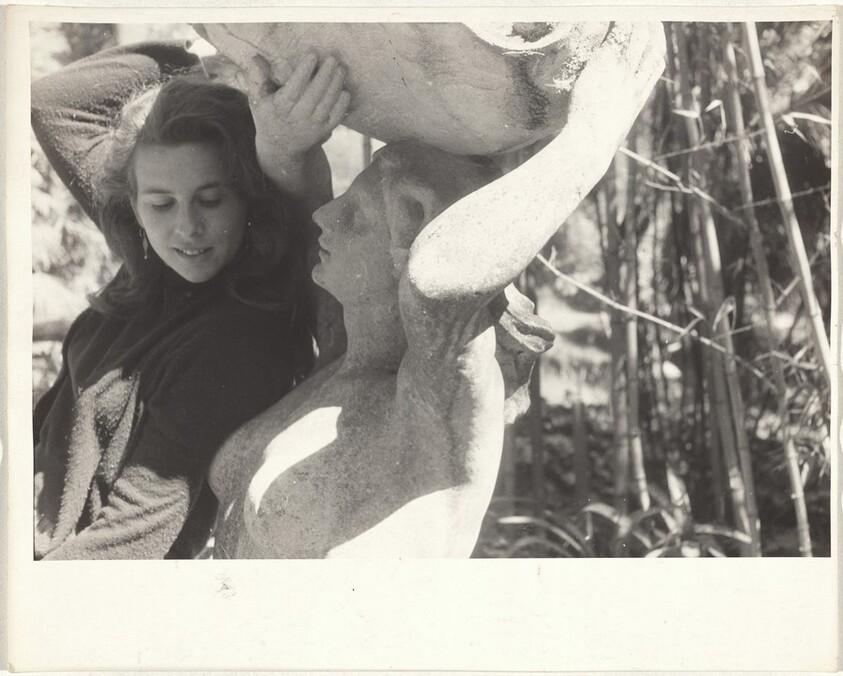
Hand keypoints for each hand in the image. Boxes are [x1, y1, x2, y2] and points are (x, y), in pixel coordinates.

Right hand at [249, 52, 349, 184]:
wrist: (281, 147)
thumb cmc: (269, 116)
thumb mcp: (257, 99)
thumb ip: (256, 79)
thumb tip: (256, 59)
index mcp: (281, 107)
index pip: (294, 87)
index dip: (304, 71)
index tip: (312, 55)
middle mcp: (298, 117)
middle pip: (314, 94)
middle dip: (325, 75)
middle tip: (332, 58)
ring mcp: (313, 125)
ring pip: (327, 103)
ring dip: (335, 85)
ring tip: (341, 69)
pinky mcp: (324, 130)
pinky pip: (335, 117)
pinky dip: (342, 105)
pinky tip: (345, 91)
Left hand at [566, 22, 665, 144]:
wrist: (589, 143)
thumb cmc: (593, 144)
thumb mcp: (611, 131)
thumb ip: (613, 118)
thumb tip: (608, 124)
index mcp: (637, 99)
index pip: (655, 68)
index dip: (657, 51)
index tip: (656, 41)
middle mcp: (635, 83)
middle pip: (652, 48)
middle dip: (653, 29)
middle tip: (648, 17)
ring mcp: (623, 73)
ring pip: (639, 38)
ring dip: (638, 21)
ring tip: (632, 10)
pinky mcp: (607, 65)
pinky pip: (619, 35)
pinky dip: (620, 22)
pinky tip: (615, 14)